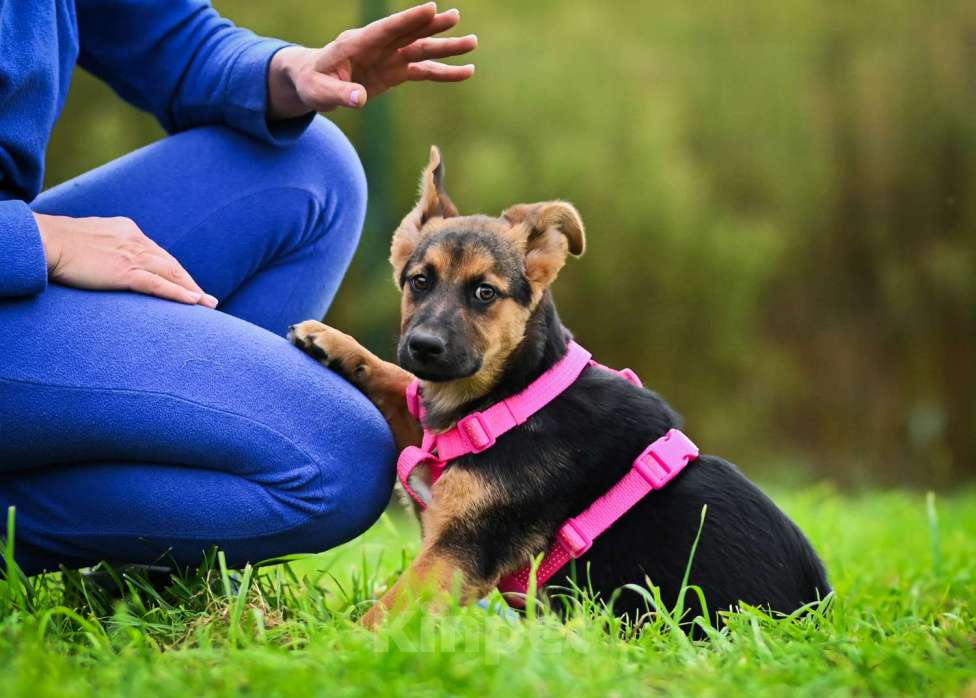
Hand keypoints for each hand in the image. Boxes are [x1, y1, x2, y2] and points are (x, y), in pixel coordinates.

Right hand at [34, 212, 217, 306]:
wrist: (44, 241)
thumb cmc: (58, 242)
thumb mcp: (88, 240)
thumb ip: (105, 248)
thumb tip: (108, 262)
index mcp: (127, 230)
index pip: (158, 254)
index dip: (173, 271)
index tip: (186, 285)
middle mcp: (135, 240)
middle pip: (170, 265)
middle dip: (190, 283)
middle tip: (207, 300)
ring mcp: (132, 255)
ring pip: (171, 274)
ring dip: (192, 291)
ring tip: (208, 306)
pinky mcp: (125, 271)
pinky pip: (159, 284)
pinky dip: (178, 294)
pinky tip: (194, 302)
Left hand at [267, 2, 475, 118]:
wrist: (313, 81)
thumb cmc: (312, 83)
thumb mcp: (318, 92)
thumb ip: (339, 94)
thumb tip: (360, 99)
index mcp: (356, 44)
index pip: (385, 29)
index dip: (408, 20)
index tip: (430, 8)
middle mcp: (377, 46)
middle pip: (408, 34)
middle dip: (431, 26)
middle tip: (454, 17)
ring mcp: (388, 57)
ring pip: (421, 49)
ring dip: (446, 47)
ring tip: (472, 43)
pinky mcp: (395, 71)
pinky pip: (423, 70)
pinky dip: (444, 72)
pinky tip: (465, 71)